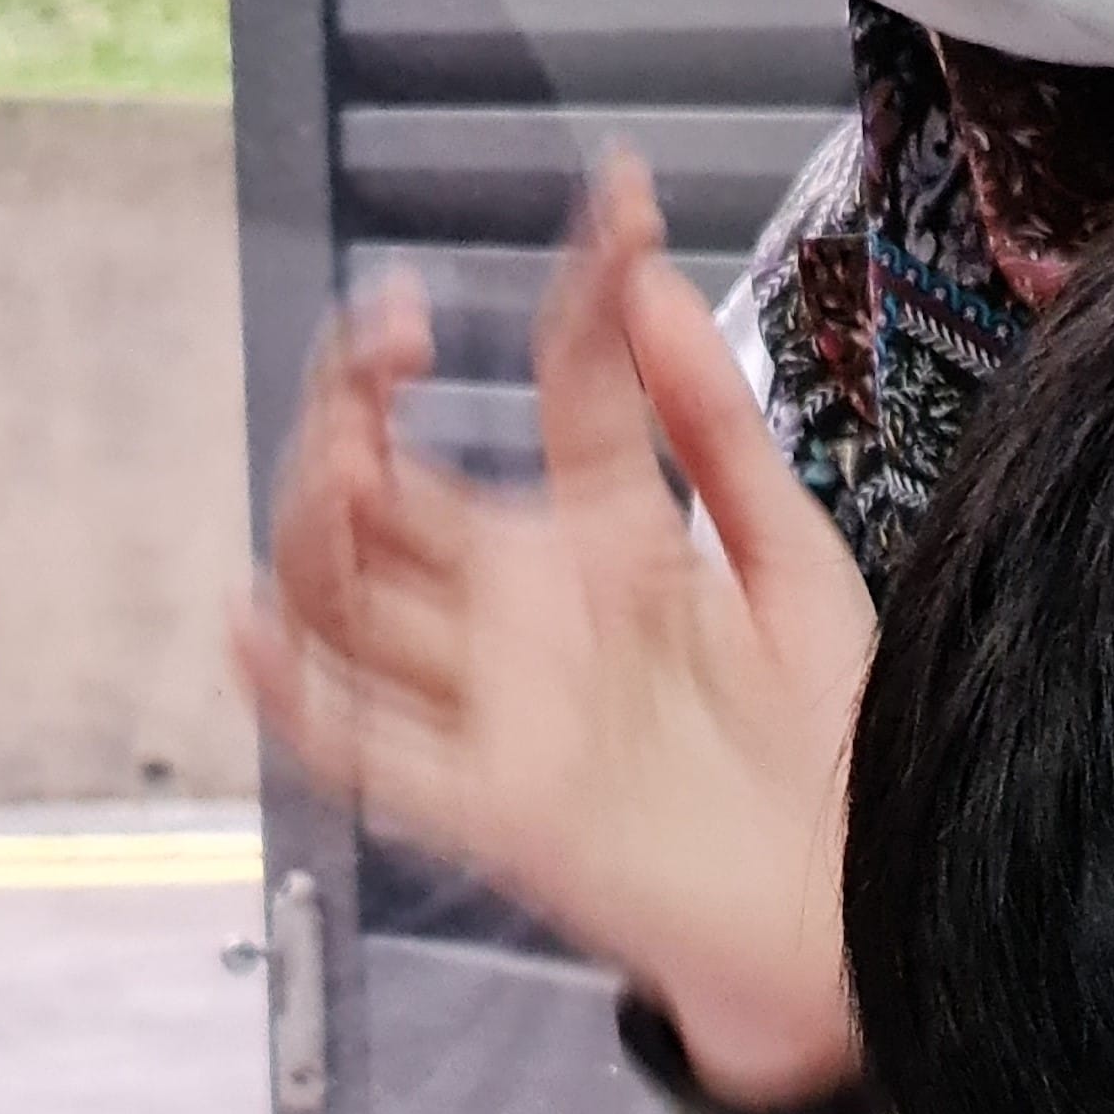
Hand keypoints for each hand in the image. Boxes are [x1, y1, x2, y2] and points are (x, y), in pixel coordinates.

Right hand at [231, 149, 872, 1098]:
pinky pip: (361, 745)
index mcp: (616, 544)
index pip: (566, 387)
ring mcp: (501, 702)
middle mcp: (538, 614)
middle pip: (394, 489)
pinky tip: (255, 619)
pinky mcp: (491, 803)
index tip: (619, 197)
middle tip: (386, 334)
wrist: (859, 916)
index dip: (581, 287)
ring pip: (350, 597)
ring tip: (342, 444)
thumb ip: (718, 425)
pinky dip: (290, 690)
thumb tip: (653, 281)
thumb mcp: (794, 560)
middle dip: (357, 398)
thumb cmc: (832, 754)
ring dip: (318, 515)